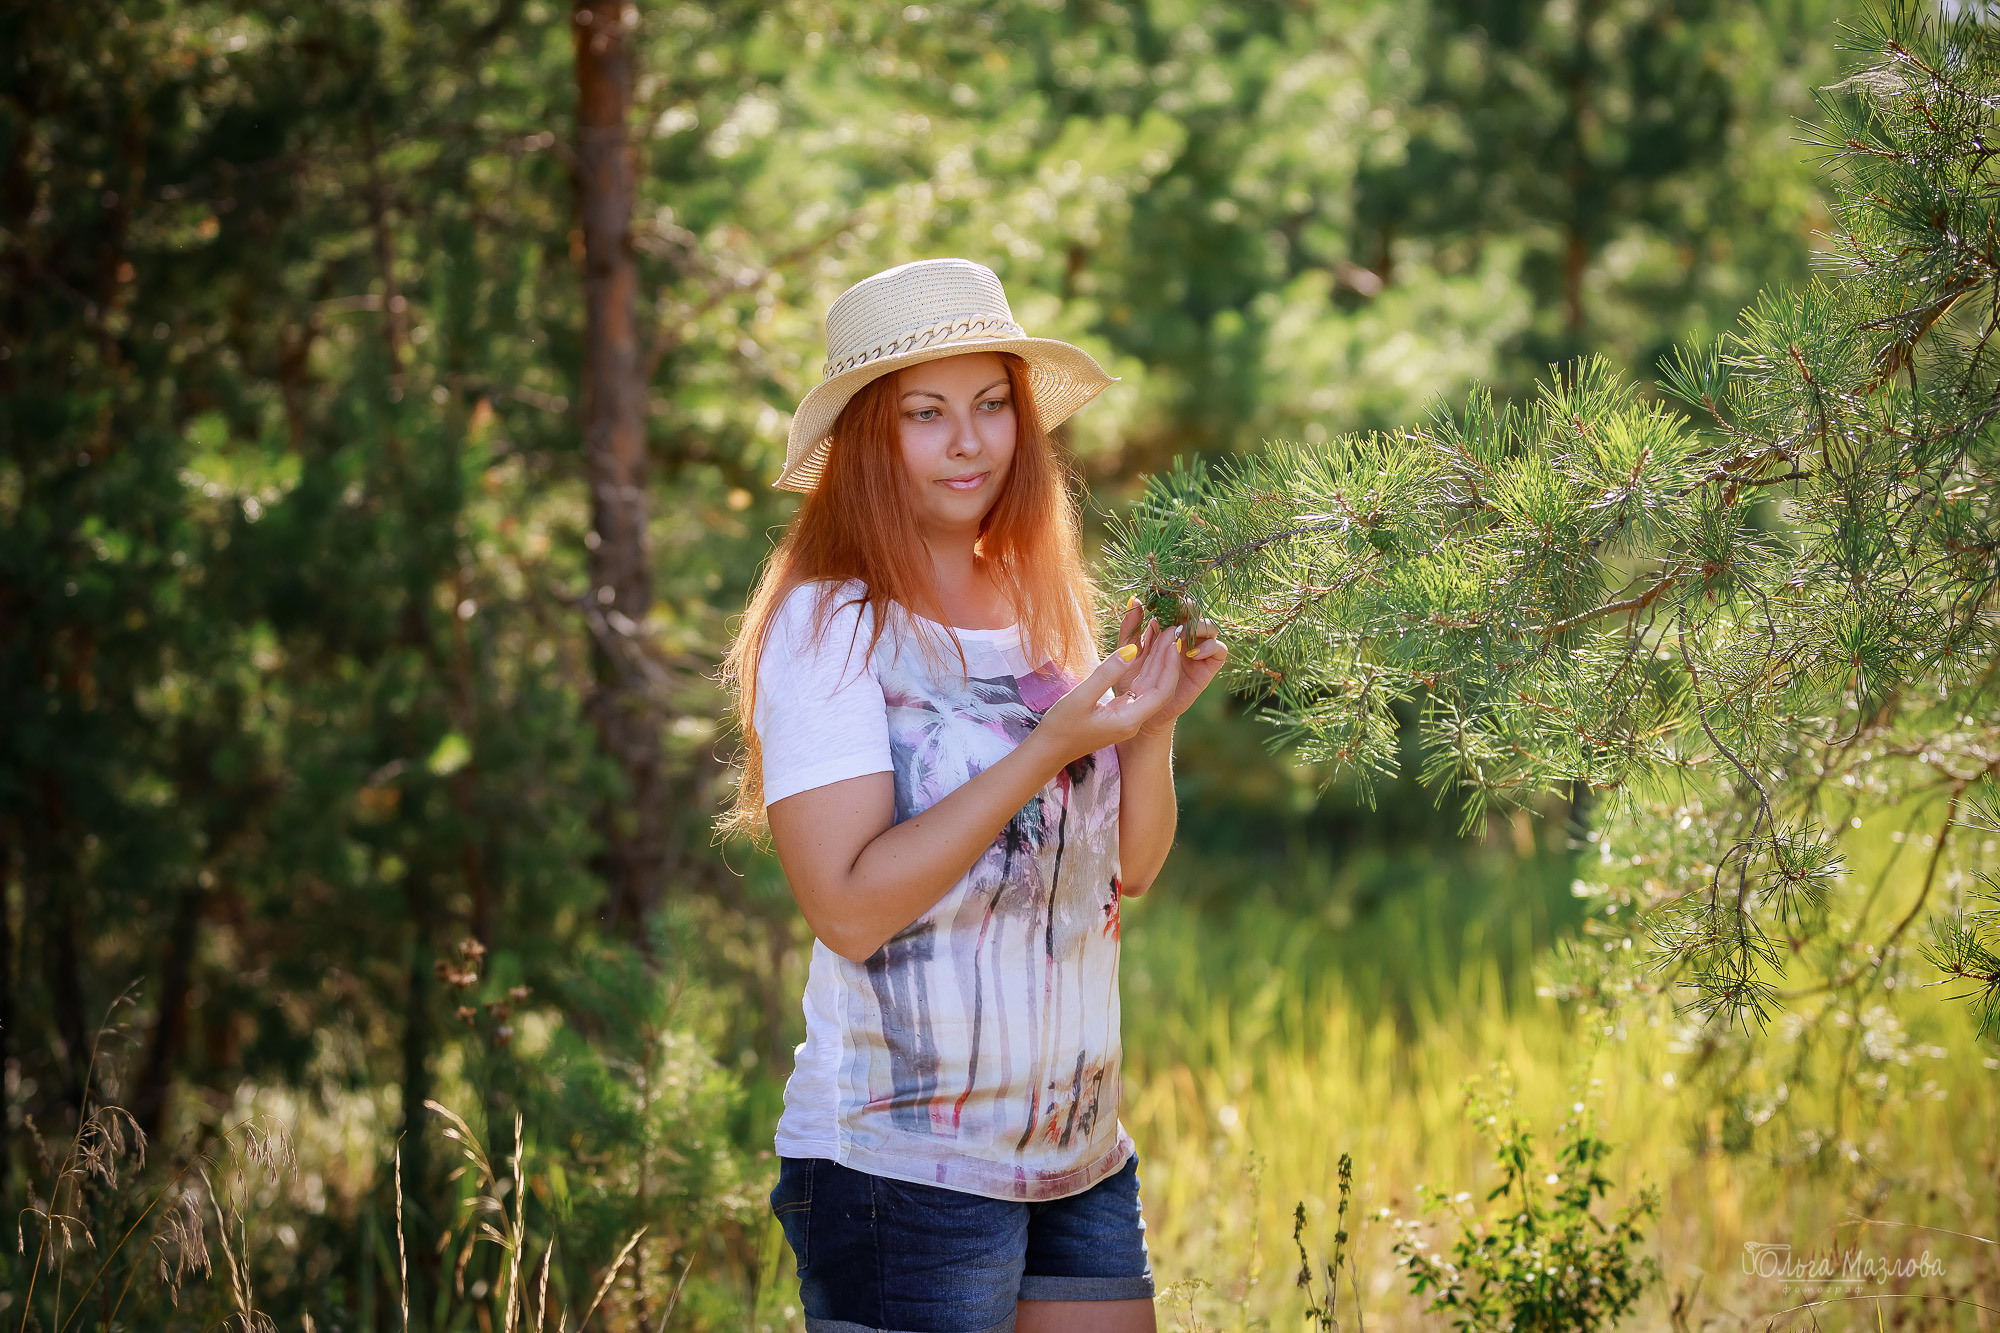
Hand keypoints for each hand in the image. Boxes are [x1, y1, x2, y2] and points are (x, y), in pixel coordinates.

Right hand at [1035, 620, 1180, 762]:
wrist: (1049, 750)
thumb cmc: (1061, 726)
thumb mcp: (1080, 697)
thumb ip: (1107, 674)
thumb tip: (1132, 650)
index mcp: (1129, 720)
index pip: (1161, 692)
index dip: (1169, 666)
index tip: (1172, 642)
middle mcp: (1134, 720)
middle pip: (1160, 688)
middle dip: (1167, 659)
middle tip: (1172, 629)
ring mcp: (1128, 717)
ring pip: (1150, 687)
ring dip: (1157, 662)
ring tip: (1163, 635)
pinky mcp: (1120, 712)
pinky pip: (1138, 689)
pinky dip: (1144, 669)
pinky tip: (1146, 651)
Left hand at [1114, 599, 1228, 739]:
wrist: (1142, 710)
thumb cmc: (1133, 681)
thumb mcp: (1129, 651)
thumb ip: (1131, 627)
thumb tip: (1134, 600)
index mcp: (1167, 629)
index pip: (1175, 606)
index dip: (1171, 599)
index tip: (1160, 598)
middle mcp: (1186, 637)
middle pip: (1196, 612)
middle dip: (1187, 608)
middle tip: (1175, 612)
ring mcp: (1199, 650)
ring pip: (1210, 627)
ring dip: (1198, 626)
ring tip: (1181, 636)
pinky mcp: (1209, 666)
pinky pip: (1219, 650)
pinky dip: (1209, 647)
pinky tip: (1191, 653)